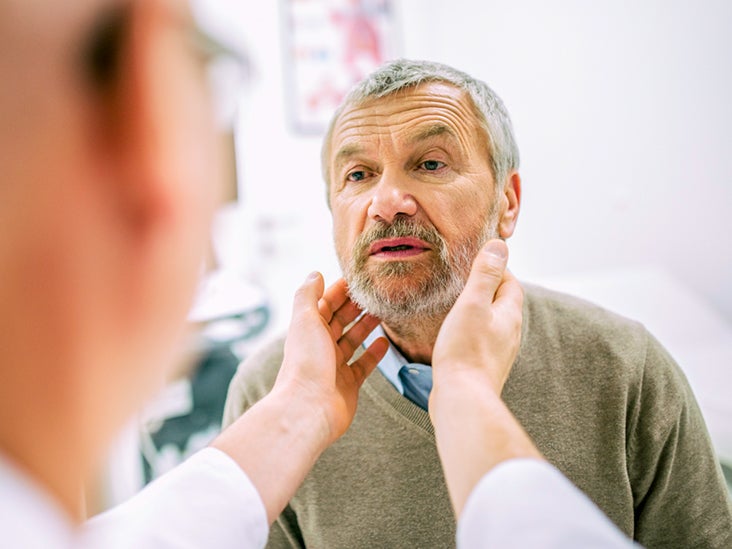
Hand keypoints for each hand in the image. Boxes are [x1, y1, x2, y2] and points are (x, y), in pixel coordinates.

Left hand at [274, 272, 387, 443]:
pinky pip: (363, 365)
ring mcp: (334, 366)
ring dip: (366, 326)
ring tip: (383, 313)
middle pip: (339, 321)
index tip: (359, 279)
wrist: (309, 408)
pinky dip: (374, 354)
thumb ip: (308, 294)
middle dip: (356, 306)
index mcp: (308, 330)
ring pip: (352, 341)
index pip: (325, 304)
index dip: (340, 290)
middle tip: (377, 294)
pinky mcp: (348, 385)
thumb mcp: (305, 319)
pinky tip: (385, 342)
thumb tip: (315, 274)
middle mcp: (319, 347)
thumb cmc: (306, 363)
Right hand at [431, 239, 522, 395]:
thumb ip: (485, 274)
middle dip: (486, 289)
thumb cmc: (465, 350)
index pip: (510, 282)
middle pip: (502, 302)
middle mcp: (510, 333)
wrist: (462, 398)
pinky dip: (471, 330)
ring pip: (492, 322)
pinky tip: (455, 333)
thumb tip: (499, 245)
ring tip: (456, 304)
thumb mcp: (473, 303)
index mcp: (510, 314)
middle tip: (463, 279)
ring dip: (478, 311)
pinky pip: (481, 340)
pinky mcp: (484, 366)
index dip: (496, 268)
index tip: (476, 260)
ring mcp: (498, 352)